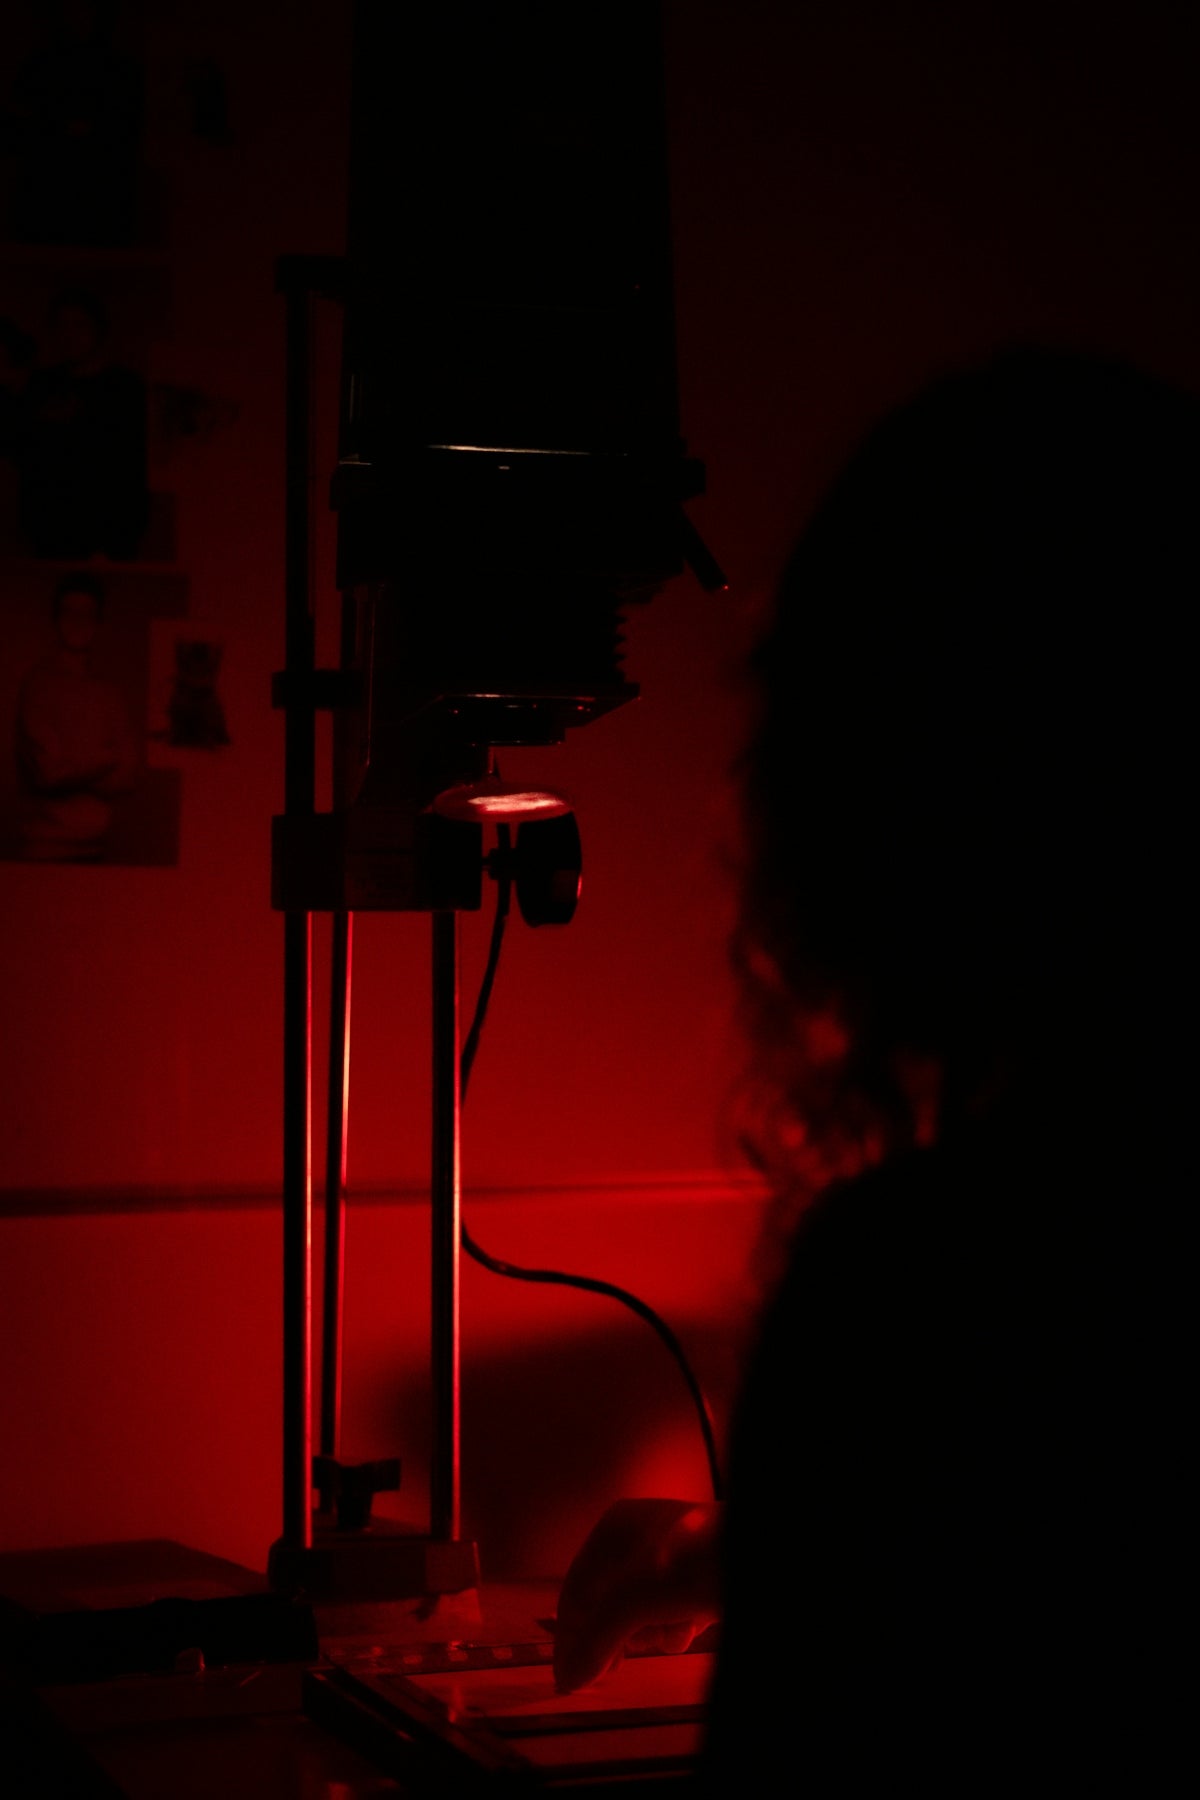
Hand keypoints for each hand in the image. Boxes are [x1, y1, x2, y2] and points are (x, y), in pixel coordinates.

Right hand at [552, 1498, 721, 1693]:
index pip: (576, 1589)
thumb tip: (568, 1678)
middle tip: (614, 1668)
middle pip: (607, 1605)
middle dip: (616, 1636)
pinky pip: (670, 1615)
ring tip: (668, 1634)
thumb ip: (596, 1639)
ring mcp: (669, 1561)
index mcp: (615, 1528)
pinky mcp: (695, 1583)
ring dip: (651, 1633)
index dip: (570, 1635)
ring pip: (640, 1614)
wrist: (754, 1558)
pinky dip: (676, 1628)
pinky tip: (690, 1628)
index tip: (568, 1676)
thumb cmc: (693, 1561)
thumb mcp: (634, 1598)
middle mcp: (639, 1540)